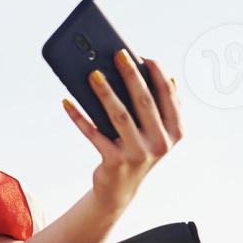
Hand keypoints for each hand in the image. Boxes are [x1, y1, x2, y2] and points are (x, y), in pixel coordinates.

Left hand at [62, 51, 183, 209]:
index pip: (168, 96)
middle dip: (131, 75)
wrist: (119, 189)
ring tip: (92, 73)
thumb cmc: (135, 148)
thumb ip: (156, 104)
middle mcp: (161, 142)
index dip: (157, 73)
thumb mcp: (152, 130)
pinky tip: (67, 102)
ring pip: (119, 115)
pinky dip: (78, 116)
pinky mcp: (115, 161)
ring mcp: (139, 153)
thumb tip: (151, 69)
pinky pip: (93, 133)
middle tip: (117, 54)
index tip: (142, 55)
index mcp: (175, 130)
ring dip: (105, 92)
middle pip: (144, 101)